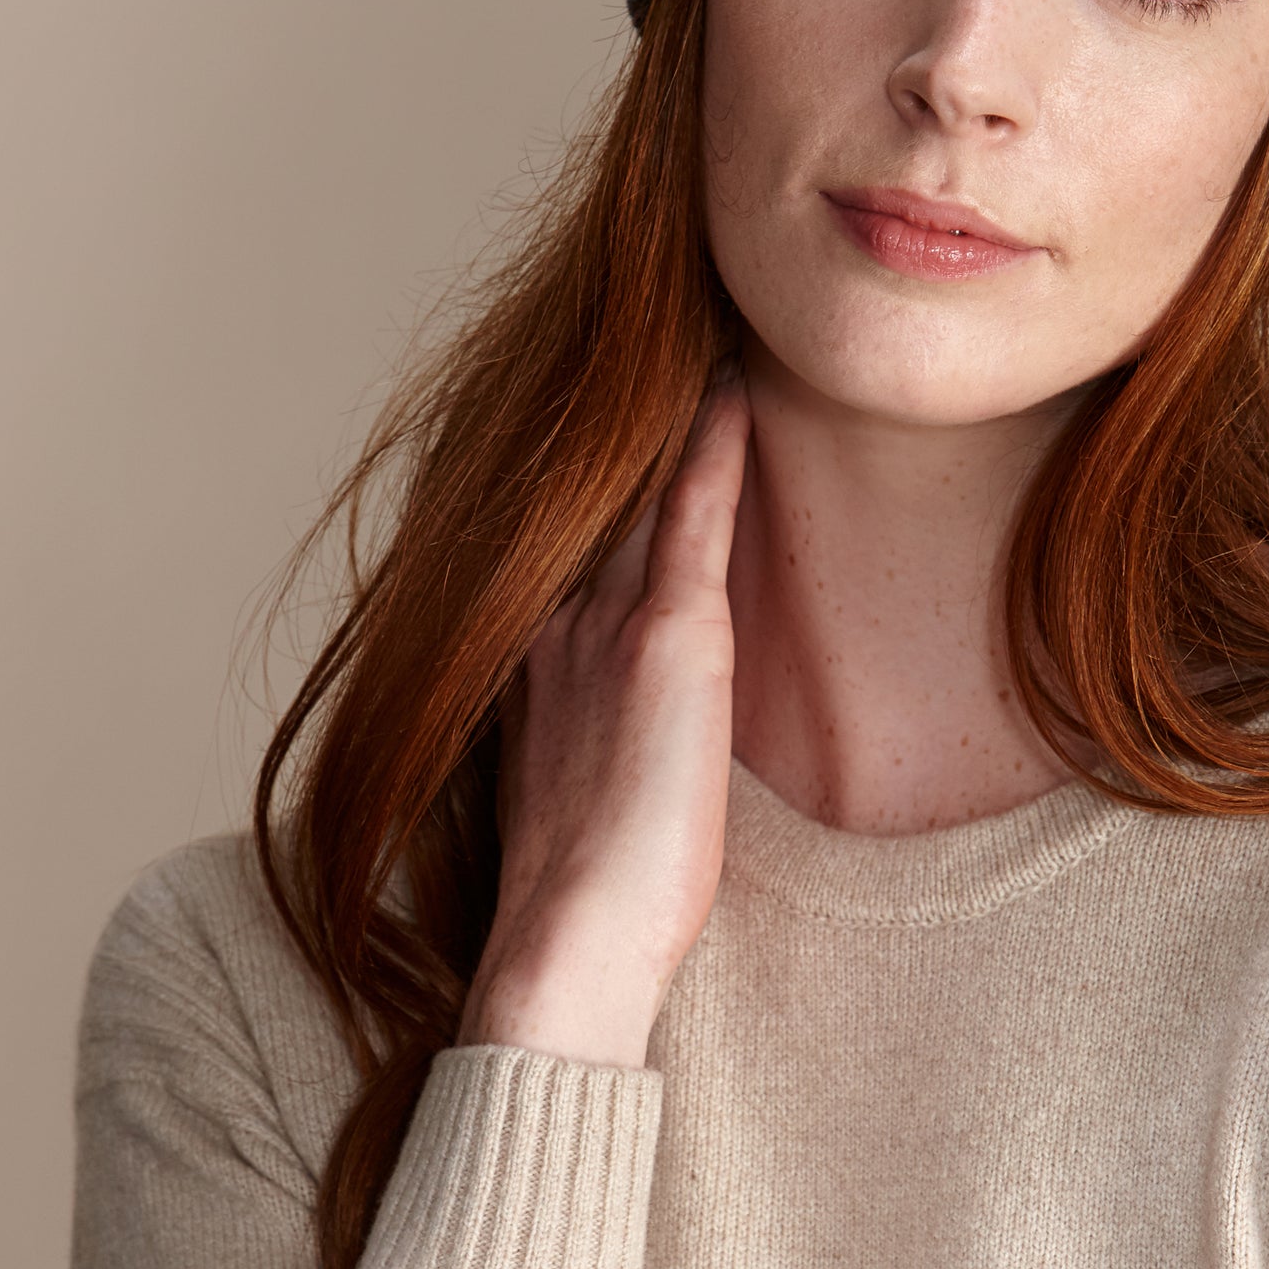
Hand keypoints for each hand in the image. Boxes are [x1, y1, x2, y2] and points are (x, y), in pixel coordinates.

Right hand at [460, 378, 750, 1067]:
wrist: (570, 945)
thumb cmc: (592, 902)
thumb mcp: (587, 796)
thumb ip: (603, 737)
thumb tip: (637, 737)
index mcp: (533, 660)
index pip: (573, 537)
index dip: (596, 472)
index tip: (622, 411)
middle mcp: (556, 621)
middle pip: (596, 490)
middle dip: (621, 414)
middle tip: (661, 324)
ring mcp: (602, 622)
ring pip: (636, 482)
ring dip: (666, 408)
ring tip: (706, 324)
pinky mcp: (664, 638)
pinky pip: (690, 514)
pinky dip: (712, 446)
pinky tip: (736, 386)